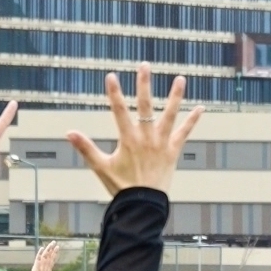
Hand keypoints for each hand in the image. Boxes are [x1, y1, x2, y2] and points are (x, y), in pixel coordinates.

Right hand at [72, 70, 201, 195]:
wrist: (143, 205)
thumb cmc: (121, 186)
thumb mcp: (100, 167)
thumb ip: (85, 148)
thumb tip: (69, 132)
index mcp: (128, 139)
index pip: (118, 110)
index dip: (114, 93)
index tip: (111, 76)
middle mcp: (146, 137)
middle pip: (145, 106)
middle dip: (144, 84)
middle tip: (145, 65)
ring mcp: (161, 143)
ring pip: (170, 115)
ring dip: (175, 96)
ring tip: (181, 78)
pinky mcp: (173, 151)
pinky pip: (185, 133)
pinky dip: (193, 120)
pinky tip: (201, 108)